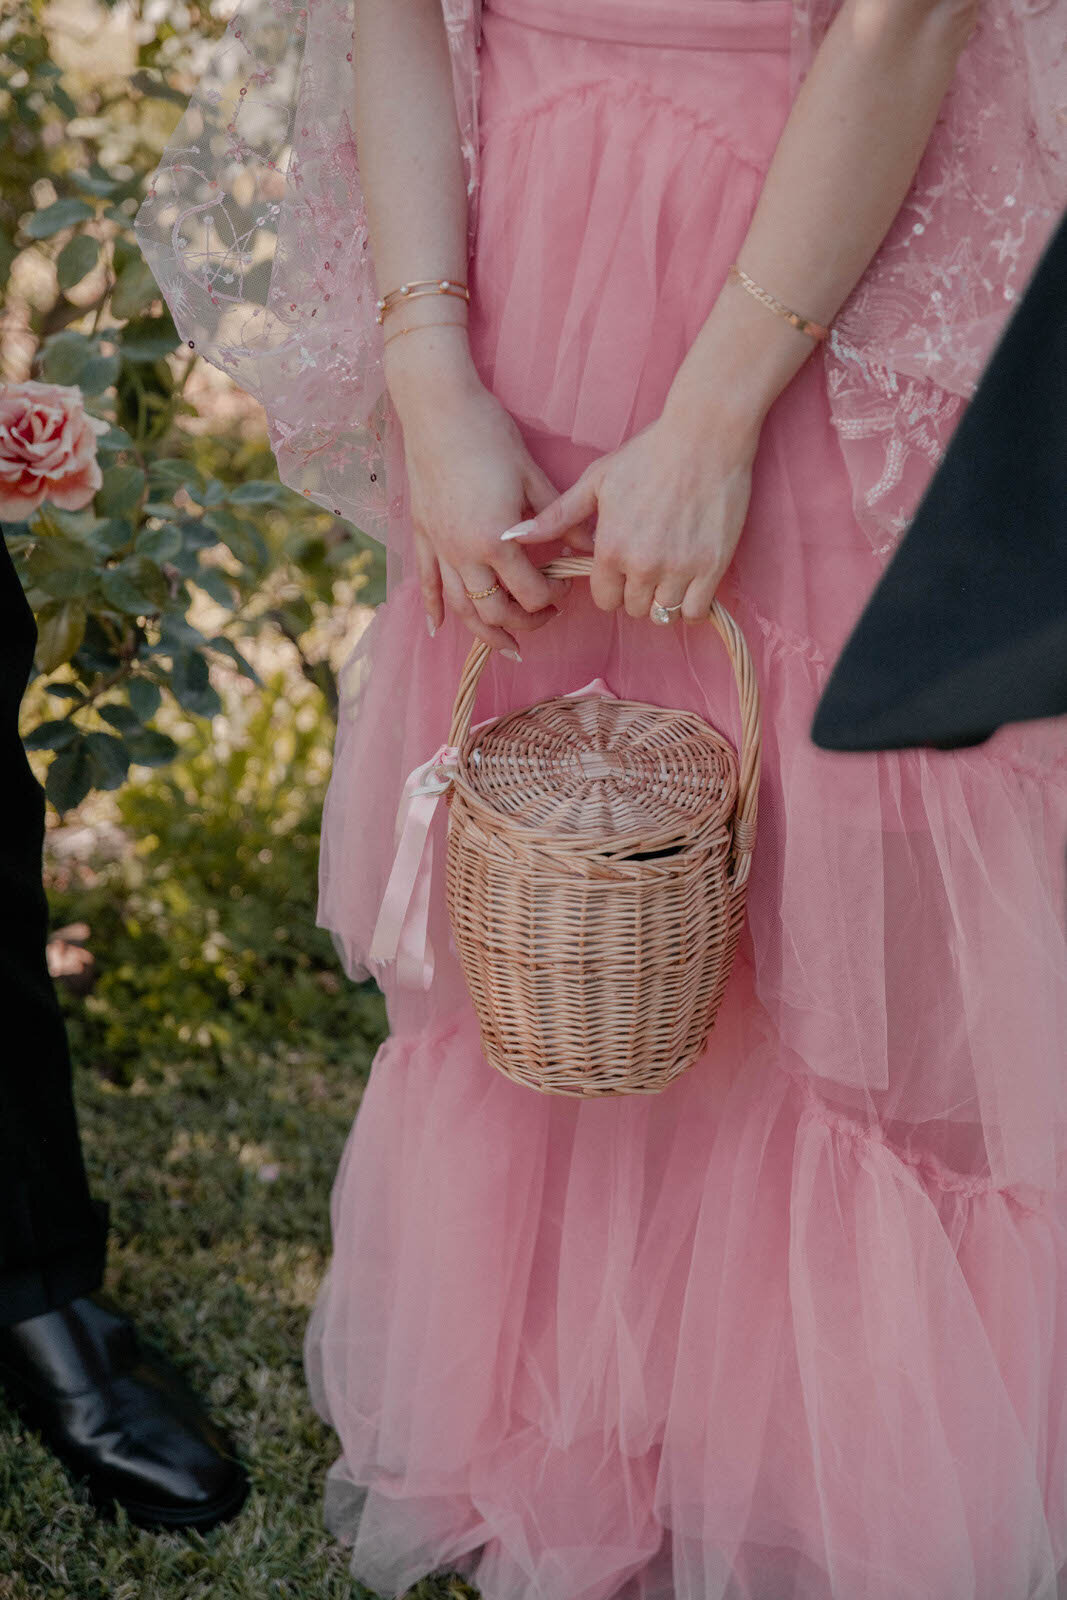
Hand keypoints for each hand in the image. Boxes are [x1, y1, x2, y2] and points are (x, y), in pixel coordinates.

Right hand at [388, 345, 571, 653]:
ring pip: (461, 607)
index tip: (566, 587)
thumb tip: (588, 545)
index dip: (552, 597)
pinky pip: (427, 582)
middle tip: (545, 618)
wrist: (437, 407)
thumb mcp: (531, 476)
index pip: (530, 591)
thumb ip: (558, 518)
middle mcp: (464, 553)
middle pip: (494, 610)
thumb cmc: (488, 434)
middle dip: (524, 623)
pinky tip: (438, 630)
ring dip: (484, 632)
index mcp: (495, 539)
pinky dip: (433, 609)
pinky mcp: (422, 535)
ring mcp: (439, 547)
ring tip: (505, 646)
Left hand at [500, 401, 762, 622]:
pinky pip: (695, 612)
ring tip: (669, 574)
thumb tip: (511, 536)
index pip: (604, 600)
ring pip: (663, 615)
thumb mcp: (596, 482)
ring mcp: (678, 569)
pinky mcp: (711, 567)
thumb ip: (557, 517)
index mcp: (610, 548)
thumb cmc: (647, 455)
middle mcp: (642, 565)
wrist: (704, 437)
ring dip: (663, 601)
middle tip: (647, 569)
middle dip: (636, 594)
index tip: (622, 570)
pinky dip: (691, 605)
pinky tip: (690, 583)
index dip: (611, 588)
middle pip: (634, 610)